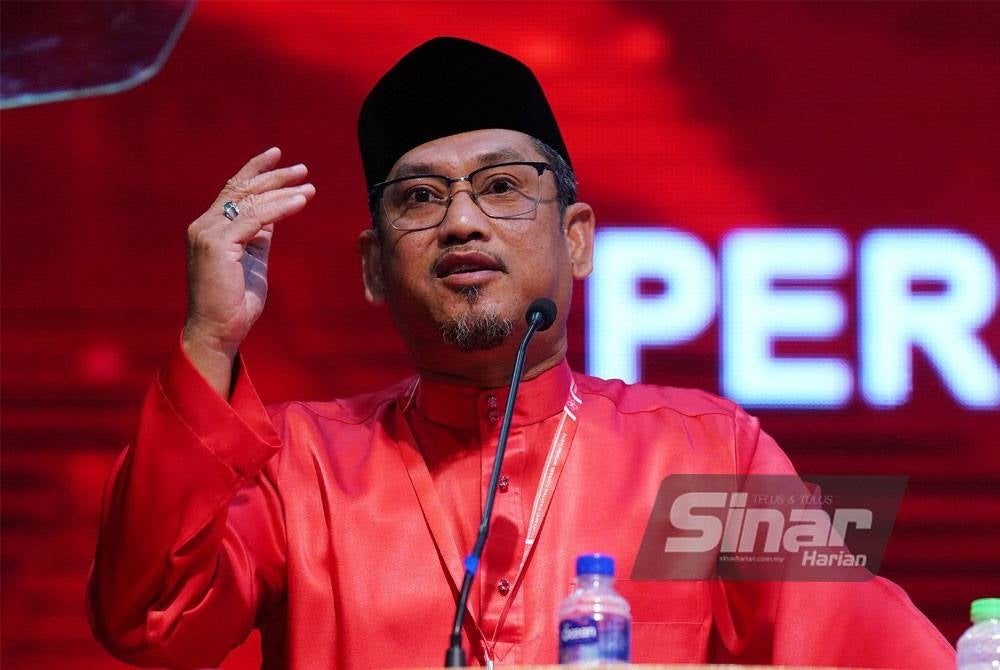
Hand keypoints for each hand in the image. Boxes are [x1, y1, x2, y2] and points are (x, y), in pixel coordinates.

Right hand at [182, 147, 314, 394]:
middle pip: (241, 189)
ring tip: (309, 186)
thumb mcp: (253, 260)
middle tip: (302, 168)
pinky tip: (299, 201)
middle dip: (273, 175)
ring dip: (282, 190)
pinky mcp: (217, 245)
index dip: (256, 170)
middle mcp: (205, 226)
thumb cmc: (236, 302)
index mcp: (211, 228)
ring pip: (249, 201)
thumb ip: (259, 235)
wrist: (219, 330)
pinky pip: (254, 219)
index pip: (233, 189)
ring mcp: (208, 234)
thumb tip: (274, 215)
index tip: (278, 155)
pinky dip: (279, 208)